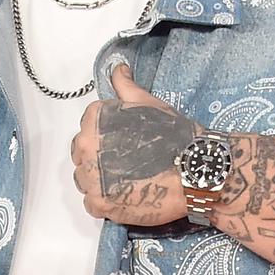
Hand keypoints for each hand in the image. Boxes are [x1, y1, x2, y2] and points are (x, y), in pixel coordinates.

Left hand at [71, 63, 193, 226]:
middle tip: (126, 163)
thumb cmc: (175, 138)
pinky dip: (106, 202)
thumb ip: (126, 87)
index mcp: (95, 119)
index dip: (104, 137)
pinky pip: (91, 203)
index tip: (121, 143)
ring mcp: (91, 177)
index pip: (86, 127)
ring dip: (100, 181)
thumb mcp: (149, 103)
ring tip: (128, 180)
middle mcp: (87, 146)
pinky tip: (126, 195)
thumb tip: (118, 71)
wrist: (193, 171)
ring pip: (84, 180)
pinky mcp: (98, 203)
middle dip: (98, 159)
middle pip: (81, 154)